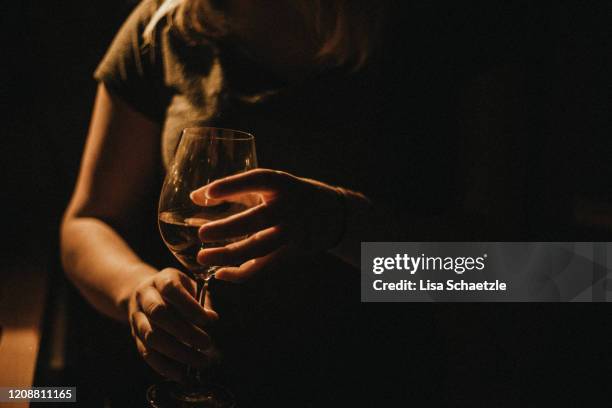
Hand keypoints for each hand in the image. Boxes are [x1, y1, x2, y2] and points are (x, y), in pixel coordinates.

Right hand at [127, 268, 217, 380]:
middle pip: (158, 314)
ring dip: (177, 352)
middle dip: (184, 331)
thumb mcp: (190, 286)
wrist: (143, 293)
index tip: (208, 320)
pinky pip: (146, 354)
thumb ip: (201, 300)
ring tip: (200, 361)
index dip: (189, 306)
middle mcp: (145, 298)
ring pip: (151, 337)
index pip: (171, 290)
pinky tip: (183, 375)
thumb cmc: (176, 291)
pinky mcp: (135, 337)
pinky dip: (165, 367)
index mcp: (161, 280)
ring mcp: (137, 318)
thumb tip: (212, 318)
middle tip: (207, 344)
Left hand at [190, 168, 344, 281]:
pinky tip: (220, 273)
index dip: (233, 186)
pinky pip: (264, 267)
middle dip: (229, 228)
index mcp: (282, 184)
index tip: (208, 193)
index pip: (258, 180)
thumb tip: (194, 197)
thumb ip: (234, 190)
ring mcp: (293, 232)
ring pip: (260, 248)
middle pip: (259, 219)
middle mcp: (290, 207)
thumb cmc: (288, 195)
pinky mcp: (291, 253)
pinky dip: (241, 273)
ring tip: (202, 257)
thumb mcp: (269, 185)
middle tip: (201, 233)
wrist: (331, 215)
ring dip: (230, 255)